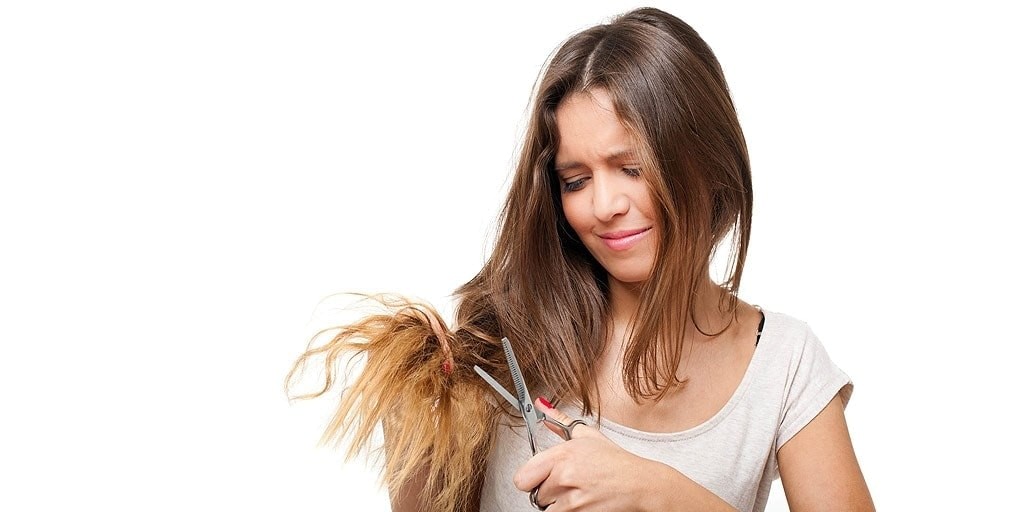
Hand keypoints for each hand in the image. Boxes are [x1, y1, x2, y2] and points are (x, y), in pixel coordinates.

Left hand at [513, 398, 660, 510]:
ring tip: (578, 494)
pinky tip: (584, 502)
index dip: (531, 479)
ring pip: (548, 509)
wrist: (641, 484)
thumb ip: (560, 422)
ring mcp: (572, 499)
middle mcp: (565, 476)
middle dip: (549, 492)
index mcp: (563, 454)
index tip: (540, 478)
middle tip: (567, 485)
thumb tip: (541, 406)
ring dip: (559, 505)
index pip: (523, 477)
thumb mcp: (588, 436)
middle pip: (536, 495)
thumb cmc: (617, 462)